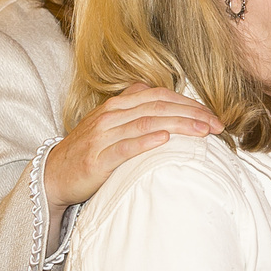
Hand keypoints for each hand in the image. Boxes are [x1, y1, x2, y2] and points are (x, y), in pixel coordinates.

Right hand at [43, 84, 223, 211]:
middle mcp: (112, 114)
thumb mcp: (114, 125)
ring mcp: (103, 135)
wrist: (53, 174)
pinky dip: (146, 142)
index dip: (190, 104)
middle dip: (192, 114)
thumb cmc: (91, 151)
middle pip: (159, 107)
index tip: (213, 116)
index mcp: (119, 104)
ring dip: (178, 125)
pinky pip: (124, 147)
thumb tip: (173, 109)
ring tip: (202, 131)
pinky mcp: (97, 158)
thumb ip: (138, 113)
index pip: (161, 96)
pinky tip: (165, 140)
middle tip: (217, 125)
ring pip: (146, 123)